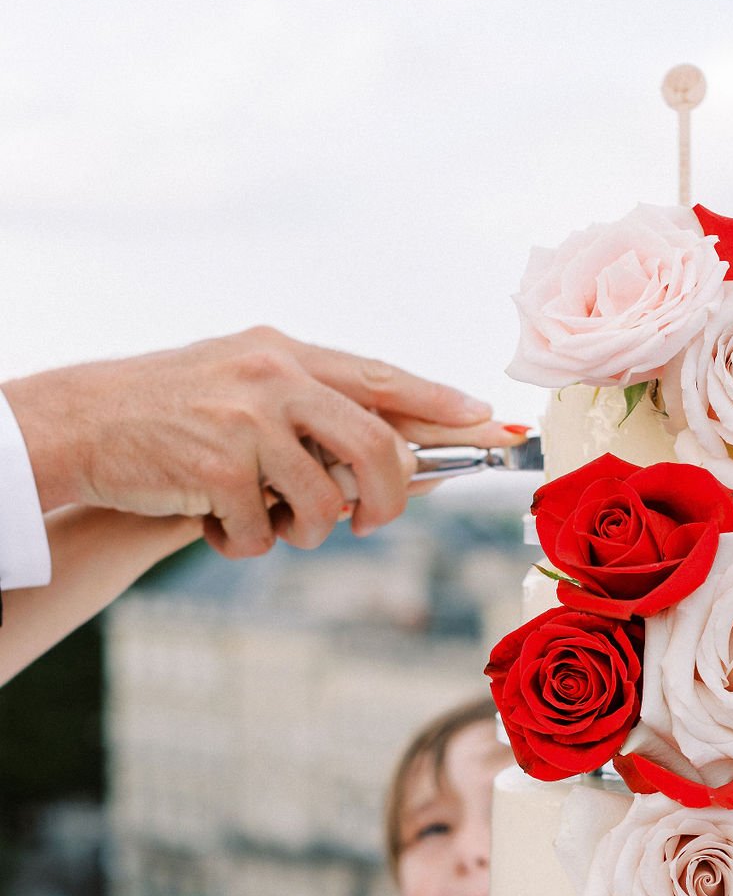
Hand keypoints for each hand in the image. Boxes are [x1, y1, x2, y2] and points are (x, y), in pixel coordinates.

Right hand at [3, 327, 507, 558]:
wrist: (84, 422)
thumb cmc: (169, 411)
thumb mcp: (241, 384)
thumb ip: (309, 408)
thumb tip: (391, 455)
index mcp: (286, 352)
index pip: (381, 377)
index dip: (438, 405)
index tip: (485, 422)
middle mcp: (274, 376)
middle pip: (376, 447)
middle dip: (386, 498)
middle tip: (370, 522)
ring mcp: (249, 421)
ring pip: (323, 503)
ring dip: (302, 531)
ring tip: (265, 521)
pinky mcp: (222, 467)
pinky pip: (264, 532)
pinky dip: (244, 543)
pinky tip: (216, 524)